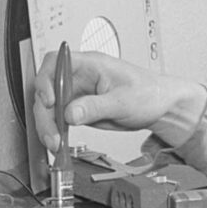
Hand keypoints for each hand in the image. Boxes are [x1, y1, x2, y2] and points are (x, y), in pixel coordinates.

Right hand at [30, 46, 206, 159]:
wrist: (160, 106)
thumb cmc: (149, 93)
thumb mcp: (123, 101)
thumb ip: (94, 107)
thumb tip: (70, 113)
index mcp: (90, 64)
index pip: (56, 62)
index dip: (46, 80)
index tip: (49, 100)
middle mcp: (80, 76)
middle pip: (47, 89)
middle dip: (46, 114)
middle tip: (53, 135)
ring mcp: (78, 93)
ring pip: (50, 107)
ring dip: (48, 127)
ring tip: (56, 145)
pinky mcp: (79, 109)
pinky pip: (59, 119)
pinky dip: (56, 132)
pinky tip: (59, 144)